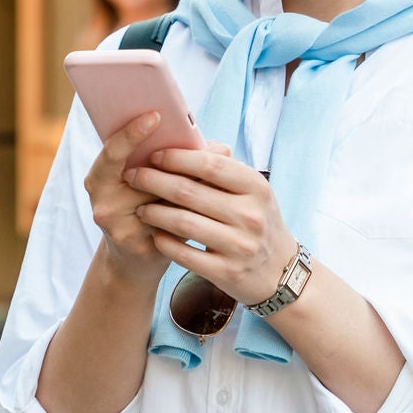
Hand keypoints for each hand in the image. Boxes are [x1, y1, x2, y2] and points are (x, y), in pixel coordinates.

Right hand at [84, 115, 224, 290]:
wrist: (134, 258)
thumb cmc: (146, 207)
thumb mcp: (148, 180)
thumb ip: (170, 159)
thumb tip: (219, 148)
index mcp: (101, 178)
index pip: (112, 152)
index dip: (131, 134)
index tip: (155, 115)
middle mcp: (104, 202)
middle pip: (142, 176)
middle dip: (177, 161)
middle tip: (209, 148)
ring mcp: (119, 228)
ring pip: (162, 201)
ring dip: (191, 186)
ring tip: (218, 173)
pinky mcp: (140, 247)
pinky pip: (172, 225)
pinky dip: (194, 212)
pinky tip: (215, 206)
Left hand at [130, 148, 296, 307]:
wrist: (280, 273)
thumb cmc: (257, 222)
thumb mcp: (253, 192)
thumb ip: (224, 168)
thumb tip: (186, 139)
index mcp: (256, 187)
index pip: (210, 164)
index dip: (177, 157)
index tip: (153, 154)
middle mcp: (250, 215)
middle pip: (189, 192)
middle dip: (154, 181)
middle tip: (133, 176)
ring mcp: (239, 246)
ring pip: (183, 223)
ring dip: (155, 212)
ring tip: (141, 207)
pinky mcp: (227, 273)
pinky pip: (184, 254)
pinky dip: (164, 242)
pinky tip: (155, 234)